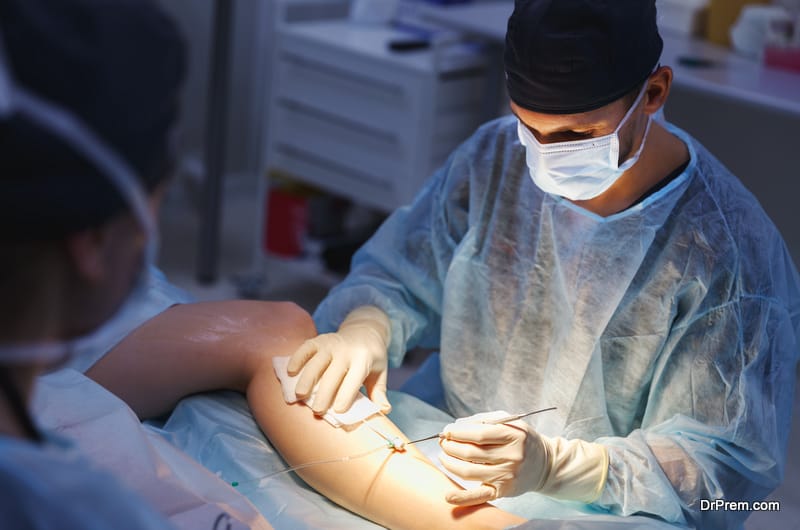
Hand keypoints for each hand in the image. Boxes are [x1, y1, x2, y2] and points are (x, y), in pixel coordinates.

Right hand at [287, 306, 390, 414]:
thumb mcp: (380, 373)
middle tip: (318, 411)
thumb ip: (380, 392)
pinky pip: (306, 348)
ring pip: (317, 362)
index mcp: (364, 359)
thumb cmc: (372, 358)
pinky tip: (290, 373)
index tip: (339, 411)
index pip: (354, 378)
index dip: (346, 394)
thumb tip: (384, 410)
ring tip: (300, 396)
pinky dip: (297, 358)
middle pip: (334, 373)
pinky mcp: (319, 340)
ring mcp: (331, 344)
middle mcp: (346, 350)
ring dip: (307, 378)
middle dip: (325, 392)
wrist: (365, 330)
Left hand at [438, 410, 607, 505]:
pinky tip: (448, 496)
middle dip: (450, 446)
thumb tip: (455, 427)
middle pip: (471, 453)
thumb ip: (483, 420)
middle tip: (442, 442)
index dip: (457, 432)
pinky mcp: (503, 491)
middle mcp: (511, 457)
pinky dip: (462, 498)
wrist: (545, 464)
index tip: (447, 430)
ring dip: (450, 463)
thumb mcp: (509, 422)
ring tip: (443, 456)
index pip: (477, 434)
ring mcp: (507, 476)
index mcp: (513, 436)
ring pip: (469, 472)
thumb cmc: (521, 439)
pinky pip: (479, 495)